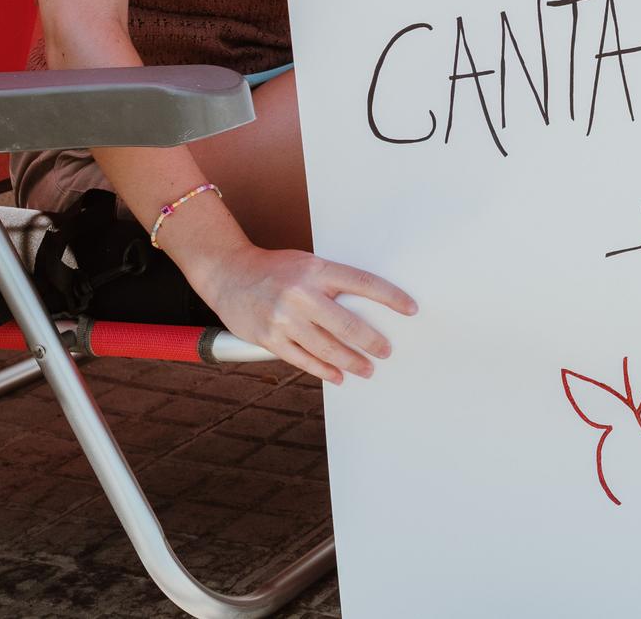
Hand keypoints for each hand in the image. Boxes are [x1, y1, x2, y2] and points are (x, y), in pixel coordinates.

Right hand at [197, 244, 416, 382]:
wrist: (229, 273)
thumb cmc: (276, 269)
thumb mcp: (307, 264)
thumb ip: (331, 282)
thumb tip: (366, 307)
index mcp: (317, 270)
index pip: (363, 283)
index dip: (390, 297)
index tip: (410, 309)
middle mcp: (302, 294)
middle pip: (347, 324)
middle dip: (372, 341)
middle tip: (386, 351)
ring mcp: (284, 318)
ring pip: (327, 348)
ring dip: (351, 362)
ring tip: (368, 369)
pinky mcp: (269, 338)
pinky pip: (303, 360)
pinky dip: (323, 370)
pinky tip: (337, 376)